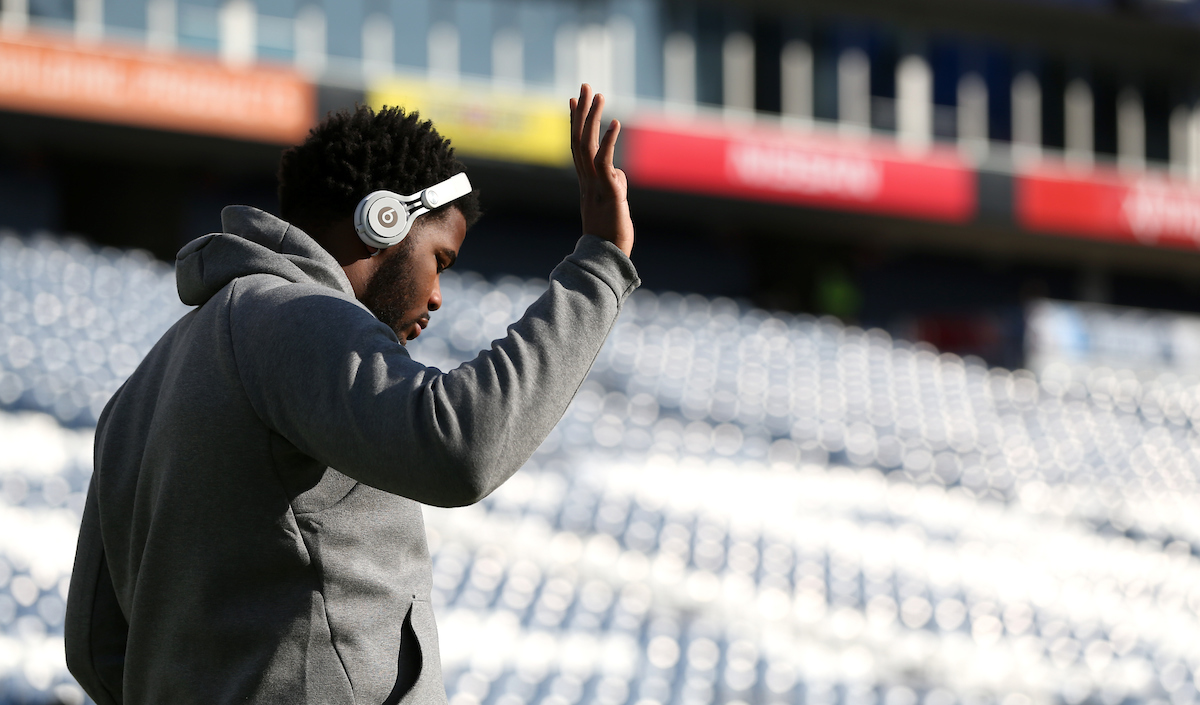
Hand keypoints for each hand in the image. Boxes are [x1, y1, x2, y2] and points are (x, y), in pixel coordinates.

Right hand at [570, 84, 633, 257]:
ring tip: (597, 95)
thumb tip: (618, 173)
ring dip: (592, 119)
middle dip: (581, 111)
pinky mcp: (609, 193)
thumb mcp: (614, 204)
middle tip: (584, 85)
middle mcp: (587, 182)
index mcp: (586, 183)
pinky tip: (615, 123)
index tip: (573, 100)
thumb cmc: (612, 236)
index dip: (575, 122)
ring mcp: (595, 186)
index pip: (577, 147)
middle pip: (578, 140)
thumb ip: (614, 185)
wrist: (608, 260)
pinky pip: (604, 163)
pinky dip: (608, 141)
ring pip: (587, 147)